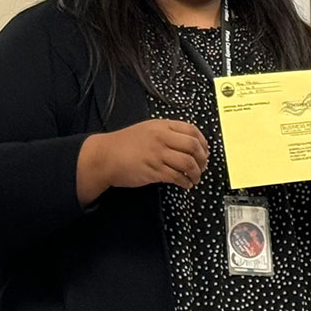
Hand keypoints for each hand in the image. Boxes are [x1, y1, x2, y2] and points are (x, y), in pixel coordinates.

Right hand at [77, 119, 208, 203]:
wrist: (105, 156)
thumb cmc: (124, 144)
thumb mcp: (147, 129)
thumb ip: (166, 133)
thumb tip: (187, 144)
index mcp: (162, 126)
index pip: (192, 130)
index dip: (203, 142)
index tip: (204, 151)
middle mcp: (162, 138)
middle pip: (193, 146)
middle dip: (203, 159)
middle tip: (202, 166)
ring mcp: (158, 154)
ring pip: (188, 163)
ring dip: (196, 173)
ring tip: (195, 178)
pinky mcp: (154, 171)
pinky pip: (177, 176)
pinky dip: (185, 182)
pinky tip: (186, 184)